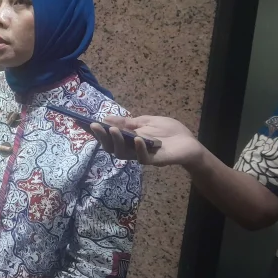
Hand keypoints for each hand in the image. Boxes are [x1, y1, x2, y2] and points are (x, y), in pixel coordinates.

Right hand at [90, 115, 204, 167]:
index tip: (89, 123)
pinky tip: (137, 138)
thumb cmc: (169, 132)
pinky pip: (143, 157)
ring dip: (117, 142)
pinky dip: (139, 149)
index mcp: (129, 140)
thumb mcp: (146, 121)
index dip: (98, 133)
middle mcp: (131, 149)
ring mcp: (141, 156)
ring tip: (113, 130)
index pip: (109, 138)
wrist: (189, 143)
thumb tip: (107, 117)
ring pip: (124, 153)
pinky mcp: (154, 161)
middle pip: (112, 147)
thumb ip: (128, 122)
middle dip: (103, 137)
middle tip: (96, 126)